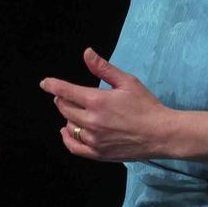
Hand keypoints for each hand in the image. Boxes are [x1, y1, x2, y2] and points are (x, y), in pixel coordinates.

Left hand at [41, 48, 173, 161]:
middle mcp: (91, 121)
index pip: (65, 91)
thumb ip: (103, 68)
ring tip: (76, 112)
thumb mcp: (127, 82)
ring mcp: (94, 139)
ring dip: (68, 117)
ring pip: (69, 126)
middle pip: (64, 108)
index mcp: (97, 101)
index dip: (52, 85)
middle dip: (62, 99)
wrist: (162, 134)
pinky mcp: (98, 153)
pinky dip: (67, 138)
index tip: (45, 83)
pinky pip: (73, 147)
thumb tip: (87, 52)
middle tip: (66, 96)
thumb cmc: (146, 106)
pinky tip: (67, 131)